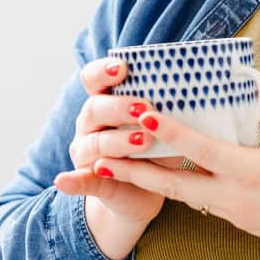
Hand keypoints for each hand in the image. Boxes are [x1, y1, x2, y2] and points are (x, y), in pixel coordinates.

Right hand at [52, 57, 187, 233]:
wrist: (144, 192)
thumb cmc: (158, 148)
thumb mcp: (165, 125)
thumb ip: (169, 107)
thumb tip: (197, 85)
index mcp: (106, 103)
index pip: (94, 79)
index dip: (103, 71)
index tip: (123, 68)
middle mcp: (91, 124)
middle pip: (95, 108)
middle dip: (119, 107)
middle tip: (145, 109)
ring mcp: (87, 153)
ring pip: (94, 143)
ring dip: (117, 141)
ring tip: (144, 141)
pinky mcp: (91, 181)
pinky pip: (80, 180)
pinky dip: (73, 181)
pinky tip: (63, 181)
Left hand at [81, 84, 259, 259]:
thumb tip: (255, 84)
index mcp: (251, 172)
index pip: (200, 149)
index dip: (168, 132)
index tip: (140, 114)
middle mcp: (234, 197)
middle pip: (173, 184)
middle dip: (134, 170)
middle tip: (97, 159)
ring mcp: (234, 214)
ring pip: (182, 195)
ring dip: (150, 181)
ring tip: (118, 168)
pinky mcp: (239, 223)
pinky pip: (202, 201)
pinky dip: (180, 188)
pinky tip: (168, 175)